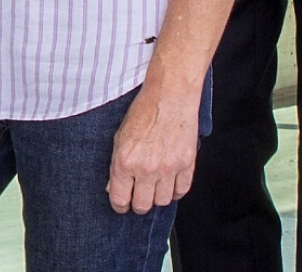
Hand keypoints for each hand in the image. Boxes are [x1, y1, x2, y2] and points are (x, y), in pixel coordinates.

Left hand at [106, 83, 201, 213]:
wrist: (170, 96)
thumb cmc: (143, 112)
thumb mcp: (119, 137)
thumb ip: (116, 165)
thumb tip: (114, 188)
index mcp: (125, 160)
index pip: (120, 199)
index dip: (119, 205)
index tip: (121, 204)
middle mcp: (146, 168)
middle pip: (143, 205)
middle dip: (138, 204)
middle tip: (137, 197)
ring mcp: (169, 168)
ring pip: (163, 201)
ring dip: (157, 197)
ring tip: (153, 187)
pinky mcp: (187, 165)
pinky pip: (181, 191)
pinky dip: (175, 191)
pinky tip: (169, 183)